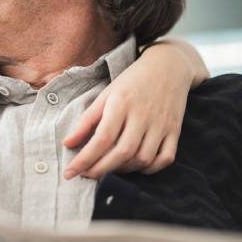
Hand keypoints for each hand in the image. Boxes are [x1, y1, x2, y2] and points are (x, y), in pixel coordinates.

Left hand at [62, 39, 203, 179]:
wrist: (168, 67)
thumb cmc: (131, 82)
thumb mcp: (106, 95)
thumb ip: (86, 120)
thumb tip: (67, 144)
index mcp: (121, 103)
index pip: (102, 138)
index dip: (85, 159)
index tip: (70, 172)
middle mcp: (142, 115)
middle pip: (122, 152)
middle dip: (100, 170)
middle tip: (86, 175)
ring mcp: (161, 124)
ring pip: (143, 158)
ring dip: (123, 170)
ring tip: (108, 168)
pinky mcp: (175, 130)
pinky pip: (165, 159)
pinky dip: (150, 169)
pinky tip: (135, 166)